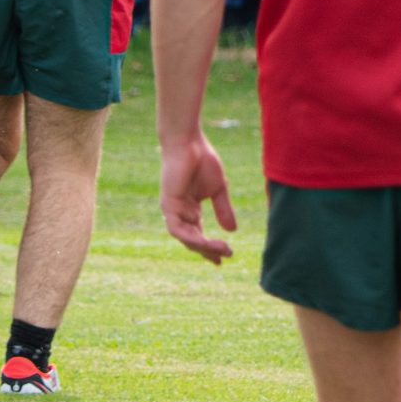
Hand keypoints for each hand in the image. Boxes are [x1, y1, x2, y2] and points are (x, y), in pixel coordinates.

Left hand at [160, 132, 237, 263]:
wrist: (189, 143)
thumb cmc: (203, 160)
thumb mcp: (218, 189)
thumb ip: (223, 209)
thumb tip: (233, 230)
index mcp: (190, 209)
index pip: (198, 235)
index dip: (210, 248)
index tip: (224, 259)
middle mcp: (180, 213)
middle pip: (193, 240)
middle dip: (209, 250)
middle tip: (227, 254)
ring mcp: (172, 210)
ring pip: (186, 239)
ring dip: (204, 247)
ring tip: (223, 249)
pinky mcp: (168, 206)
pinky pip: (177, 230)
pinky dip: (192, 238)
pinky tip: (207, 242)